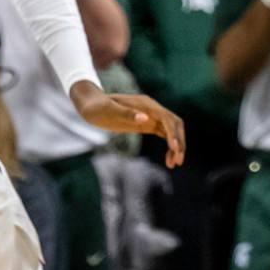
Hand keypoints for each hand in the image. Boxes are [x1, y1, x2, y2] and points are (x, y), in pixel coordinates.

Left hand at [70, 84, 186, 166]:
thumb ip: (127, 114)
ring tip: (174, 164)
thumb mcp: (108, 110)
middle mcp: (152, 109)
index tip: (174, 148)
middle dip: (179, 142)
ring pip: (171, 131)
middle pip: (174, 124)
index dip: (173, 133)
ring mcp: (150, 117)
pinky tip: (168, 159)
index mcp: (146, 104)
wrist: (91, 105)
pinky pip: (164, 135)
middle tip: (178, 161)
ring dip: (176, 146)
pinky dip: (169, 147)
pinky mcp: (147, 124)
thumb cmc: (97, 107)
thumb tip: (146, 119)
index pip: (167, 118)